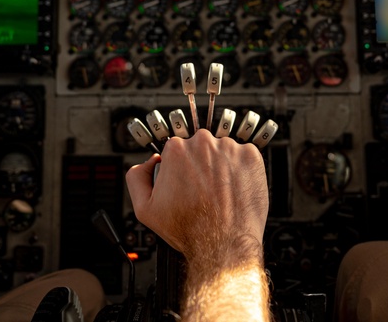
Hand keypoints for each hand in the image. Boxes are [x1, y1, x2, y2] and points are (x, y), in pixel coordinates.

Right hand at [125, 128, 268, 259]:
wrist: (223, 244)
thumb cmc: (188, 229)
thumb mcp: (144, 209)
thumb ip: (136, 178)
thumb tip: (148, 162)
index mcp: (176, 150)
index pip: (176, 149)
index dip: (180, 167)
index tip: (185, 180)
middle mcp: (203, 143)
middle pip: (200, 147)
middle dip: (200, 164)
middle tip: (203, 189)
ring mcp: (229, 148)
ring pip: (222, 150)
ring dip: (221, 166)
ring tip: (220, 192)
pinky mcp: (251, 157)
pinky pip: (244, 155)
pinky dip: (241, 169)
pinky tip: (234, 188)